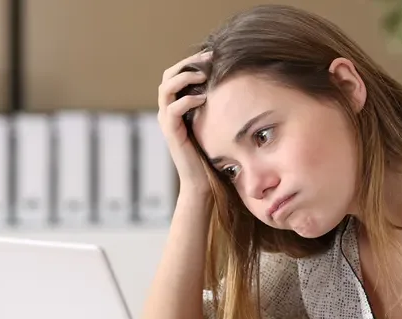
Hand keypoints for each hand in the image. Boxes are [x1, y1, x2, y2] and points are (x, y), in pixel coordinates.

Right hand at [157, 51, 211, 194]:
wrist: (203, 182)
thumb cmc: (212, 154)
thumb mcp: (215, 123)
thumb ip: (216, 105)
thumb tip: (235, 85)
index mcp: (176, 106)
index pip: (175, 74)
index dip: (190, 61)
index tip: (212, 54)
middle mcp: (168, 111)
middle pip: (167, 76)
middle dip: (187, 64)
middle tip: (208, 58)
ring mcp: (167, 122)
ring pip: (165, 88)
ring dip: (184, 77)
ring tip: (203, 74)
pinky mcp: (172, 133)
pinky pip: (172, 109)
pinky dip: (186, 100)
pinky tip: (203, 97)